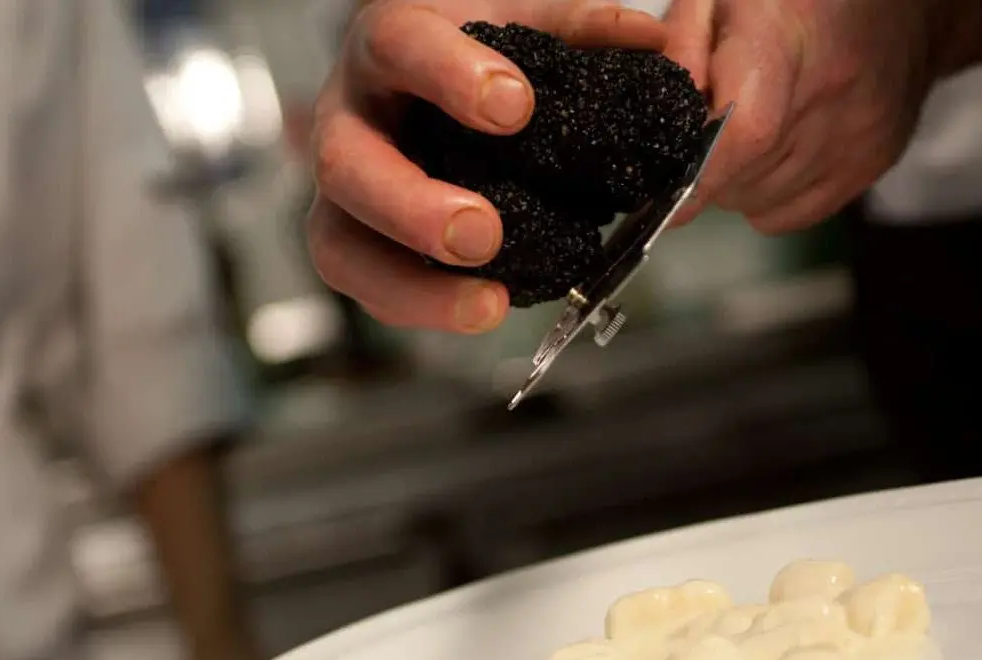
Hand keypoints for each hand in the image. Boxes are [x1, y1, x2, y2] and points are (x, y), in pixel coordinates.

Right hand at [306, 1, 666, 332]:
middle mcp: (351, 117)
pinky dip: (422, 307)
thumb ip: (577, 29)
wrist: (433, 88)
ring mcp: (346, 191)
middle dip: (413, 207)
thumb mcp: (522, 27)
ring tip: (488, 303)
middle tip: (482, 234)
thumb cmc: (474, 57)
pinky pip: (367, 287)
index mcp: (389, 44)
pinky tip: (481, 309)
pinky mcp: (355, 243)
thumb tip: (644, 40)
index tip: (515, 108)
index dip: (449, 77)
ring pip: (337, 246)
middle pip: (346, 164)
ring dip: (411, 283)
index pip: (399, 46)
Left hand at [663, 0, 939, 233]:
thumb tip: (659, 126)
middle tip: (708, 131)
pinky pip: (790, 215)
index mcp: (786, 41)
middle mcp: (831, 94)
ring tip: (747, 134)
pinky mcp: (873, 163)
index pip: (745, 133)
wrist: (897, 5)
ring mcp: (858, 136)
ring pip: (759, 202)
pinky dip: (767, 197)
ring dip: (737, 182)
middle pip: (743, 176)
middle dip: (707, 169)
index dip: (702, 175)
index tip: (665, 202)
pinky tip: (775, 154)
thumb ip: (682, 50)